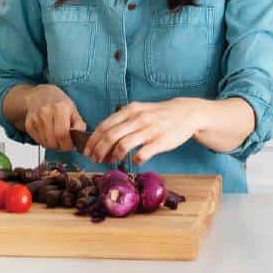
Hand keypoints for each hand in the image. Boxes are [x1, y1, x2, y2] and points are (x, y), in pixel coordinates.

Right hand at [23, 85, 86, 151]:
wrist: (40, 95)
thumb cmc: (59, 103)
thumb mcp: (73, 110)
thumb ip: (79, 125)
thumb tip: (81, 139)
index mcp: (60, 108)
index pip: (62, 134)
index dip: (68, 144)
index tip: (70, 145)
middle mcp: (45, 112)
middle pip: (53, 141)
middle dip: (61, 147)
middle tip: (64, 143)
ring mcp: (35, 118)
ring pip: (46, 143)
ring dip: (53, 145)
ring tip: (57, 137)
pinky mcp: (29, 124)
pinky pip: (38, 141)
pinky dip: (45, 141)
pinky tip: (48, 134)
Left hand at [83, 98, 205, 164]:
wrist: (186, 113)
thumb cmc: (158, 114)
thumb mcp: (138, 110)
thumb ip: (122, 119)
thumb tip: (102, 134)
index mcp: (130, 110)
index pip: (105, 125)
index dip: (93, 140)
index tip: (87, 150)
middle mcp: (137, 119)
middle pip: (110, 136)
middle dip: (99, 150)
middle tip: (95, 159)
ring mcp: (149, 130)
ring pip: (123, 145)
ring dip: (113, 156)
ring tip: (110, 161)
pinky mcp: (160, 142)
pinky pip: (142, 154)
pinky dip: (134, 160)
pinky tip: (133, 162)